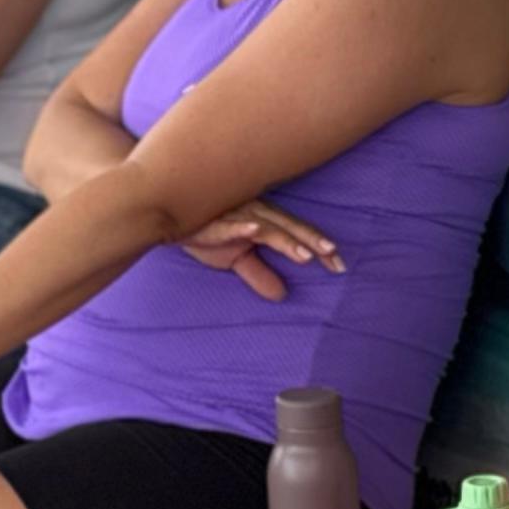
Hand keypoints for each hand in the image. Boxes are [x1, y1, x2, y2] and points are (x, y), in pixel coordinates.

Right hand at [179, 194, 344, 302]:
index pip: (297, 234)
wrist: (168, 216)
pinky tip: (254, 231)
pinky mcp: (213, 222)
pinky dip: (242, 227)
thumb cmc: (204, 232)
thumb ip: (259, 274)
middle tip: (334, 256)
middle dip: (312, 240)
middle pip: (289, 227)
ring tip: (305, 255)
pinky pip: (229, 224)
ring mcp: (235, 216)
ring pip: (265, 227)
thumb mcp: (235, 259)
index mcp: (263, 221)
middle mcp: (255, 214)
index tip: (340, 266)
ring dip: (286, 239)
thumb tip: (282, 295)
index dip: (318, 247)